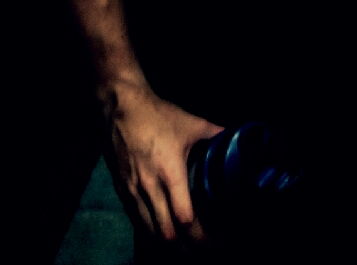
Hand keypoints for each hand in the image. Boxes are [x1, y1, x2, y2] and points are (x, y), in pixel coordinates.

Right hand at [104, 80, 222, 244]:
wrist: (121, 108)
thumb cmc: (158, 115)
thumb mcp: (191, 123)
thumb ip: (214, 133)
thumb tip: (235, 135)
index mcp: (171, 173)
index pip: (184, 217)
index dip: (198, 234)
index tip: (212, 240)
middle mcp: (150, 188)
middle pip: (166, 233)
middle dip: (183, 247)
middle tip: (199, 250)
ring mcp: (133, 192)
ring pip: (148, 231)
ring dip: (165, 243)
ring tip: (181, 248)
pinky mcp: (121, 190)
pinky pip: (135, 220)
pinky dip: (148, 231)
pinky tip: (159, 234)